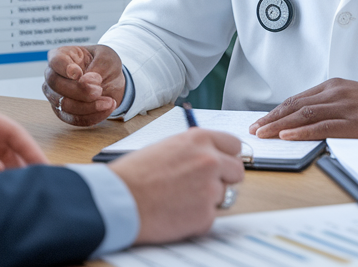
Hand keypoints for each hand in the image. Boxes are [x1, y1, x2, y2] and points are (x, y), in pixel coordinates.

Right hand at [42, 44, 125, 126]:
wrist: (110, 80)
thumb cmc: (105, 64)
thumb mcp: (107, 58)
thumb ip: (98, 67)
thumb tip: (84, 82)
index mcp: (61, 55)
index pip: (56, 61)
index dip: (67, 69)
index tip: (81, 73)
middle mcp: (53, 75)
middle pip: (56, 84)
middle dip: (81, 91)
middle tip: (99, 90)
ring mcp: (55, 95)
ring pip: (64, 105)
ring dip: (89, 106)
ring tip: (108, 101)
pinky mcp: (63, 112)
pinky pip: (73, 119)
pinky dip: (92, 116)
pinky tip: (106, 109)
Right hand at [108, 129, 245, 244]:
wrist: (120, 199)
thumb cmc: (135, 173)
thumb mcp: (167, 147)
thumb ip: (193, 150)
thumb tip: (210, 156)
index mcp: (199, 139)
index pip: (234, 144)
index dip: (227, 155)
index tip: (222, 163)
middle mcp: (210, 160)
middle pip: (237, 171)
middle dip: (224, 178)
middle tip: (203, 184)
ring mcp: (210, 189)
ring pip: (223, 195)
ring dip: (208, 199)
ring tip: (180, 198)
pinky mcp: (206, 215)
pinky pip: (210, 217)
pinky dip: (196, 218)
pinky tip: (176, 212)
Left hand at [248, 78, 357, 139]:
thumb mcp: (354, 99)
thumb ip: (332, 106)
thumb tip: (307, 120)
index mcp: (335, 86)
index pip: (296, 99)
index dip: (276, 111)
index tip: (261, 121)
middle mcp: (336, 92)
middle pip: (295, 106)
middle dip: (271, 118)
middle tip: (254, 129)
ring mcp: (345, 106)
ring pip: (304, 115)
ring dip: (279, 125)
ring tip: (263, 134)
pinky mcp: (355, 122)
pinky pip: (323, 126)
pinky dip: (302, 132)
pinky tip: (288, 137)